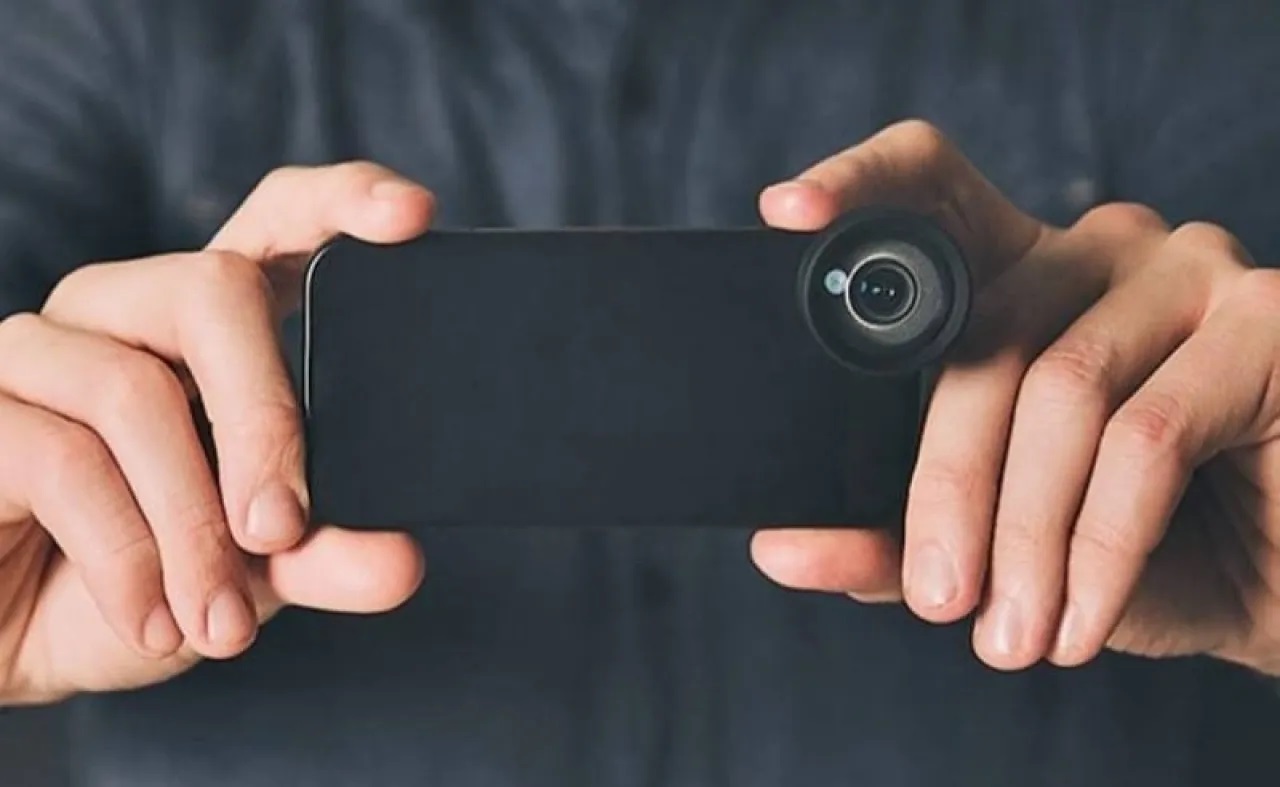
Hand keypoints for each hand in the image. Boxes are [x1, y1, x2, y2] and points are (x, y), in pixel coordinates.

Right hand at [0, 162, 432, 703]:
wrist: (11, 638)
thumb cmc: (137, 579)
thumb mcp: (247, 572)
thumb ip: (322, 554)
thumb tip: (399, 561)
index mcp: (208, 327)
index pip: (277, 222)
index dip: (341, 201)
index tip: (413, 216)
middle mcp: (125, 311)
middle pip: (210, 290)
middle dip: (264, 419)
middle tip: (282, 529)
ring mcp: (39, 349)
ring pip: (133, 391)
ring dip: (190, 526)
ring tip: (219, 621)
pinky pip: (60, 458)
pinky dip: (125, 557)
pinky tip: (151, 622)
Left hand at [752, 120, 1279, 675]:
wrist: (1277, 592)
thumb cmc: (1141, 548)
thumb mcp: (995, 543)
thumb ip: (890, 536)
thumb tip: (782, 550)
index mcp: (1019, 278)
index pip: (932, 190)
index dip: (860, 183)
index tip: (787, 214)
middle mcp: (1096, 251)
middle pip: (981, 332)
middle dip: (947, 485)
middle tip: (938, 597)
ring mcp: (1186, 270)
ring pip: (1061, 387)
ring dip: (1025, 533)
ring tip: (1012, 632)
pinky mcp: (1266, 318)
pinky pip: (1148, 433)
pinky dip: (1101, 545)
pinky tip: (1083, 619)